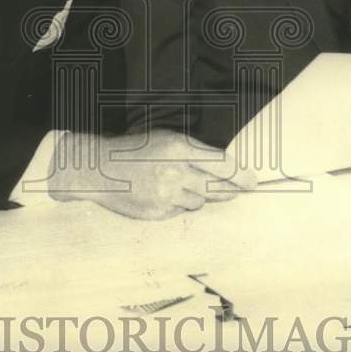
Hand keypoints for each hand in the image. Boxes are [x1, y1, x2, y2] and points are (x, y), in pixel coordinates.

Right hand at [48, 129, 256, 219]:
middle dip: (231, 189)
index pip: (222, 165)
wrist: (99, 169)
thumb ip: (195, 152)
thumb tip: (227, 168)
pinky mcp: (157, 213)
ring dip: (199, 195)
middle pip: (217, 188)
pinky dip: (179, 204)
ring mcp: (166, 195)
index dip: (241, 175)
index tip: (251, 180)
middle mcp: (175, 172)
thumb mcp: (166, 138)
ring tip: (183, 184)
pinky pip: (181, 211)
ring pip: (200, 202)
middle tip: (239, 188)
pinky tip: (165, 193)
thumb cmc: (135, 149)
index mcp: (179, 148)